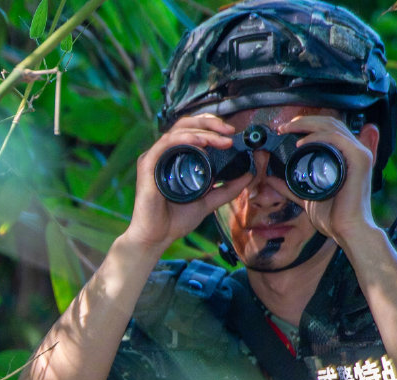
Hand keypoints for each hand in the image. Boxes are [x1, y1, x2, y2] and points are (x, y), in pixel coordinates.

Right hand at [121, 114, 254, 255]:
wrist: (156, 237)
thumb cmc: (174, 221)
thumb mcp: (208, 201)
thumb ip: (227, 189)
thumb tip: (248, 175)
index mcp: (175, 158)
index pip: (193, 131)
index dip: (213, 127)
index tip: (232, 135)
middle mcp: (164, 154)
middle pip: (186, 124)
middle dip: (211, 123)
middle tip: (230, 132)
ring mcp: (154, 158)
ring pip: (179, 130)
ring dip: (203, 131)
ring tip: (221, 140)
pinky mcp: (147, 165)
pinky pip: (167, 143)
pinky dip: (186, 138)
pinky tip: (202, 142)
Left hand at [276, 114, 380, 249]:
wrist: (346, 230)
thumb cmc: (333, 216)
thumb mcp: (306, 197)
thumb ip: (290, 187)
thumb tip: (271, 180)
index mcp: (346, 156)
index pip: (329, 129)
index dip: (307, 124)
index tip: (285, 130)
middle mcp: (355, 151)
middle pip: (330, 122)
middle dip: (304, 120)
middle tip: (283, 126)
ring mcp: (359, 154)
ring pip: (333, 126)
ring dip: (307, 124)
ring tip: (288, 129)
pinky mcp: (359, 159)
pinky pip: (336, 139)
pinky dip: (317, 137)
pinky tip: (301, 143)